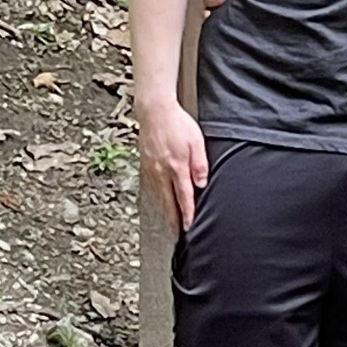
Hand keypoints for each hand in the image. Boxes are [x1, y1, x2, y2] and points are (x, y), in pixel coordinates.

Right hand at [138, 98, 207, 230]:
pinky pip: (152, 187)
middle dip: (173, 220)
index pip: (183, 197)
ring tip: (170, 224)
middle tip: (177, 235)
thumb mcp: (197, 141)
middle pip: (168, 202)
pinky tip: (161, 202)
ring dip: (165, 212)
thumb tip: (201, 184)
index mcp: (176, 167)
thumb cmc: (177, 124)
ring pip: (158, 197)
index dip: (187, 214)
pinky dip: (157, 199)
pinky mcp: (145, 165)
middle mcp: (161, 172)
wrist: (154, 111)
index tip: (189, 227)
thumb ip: (200, 164)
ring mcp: (151, 169)